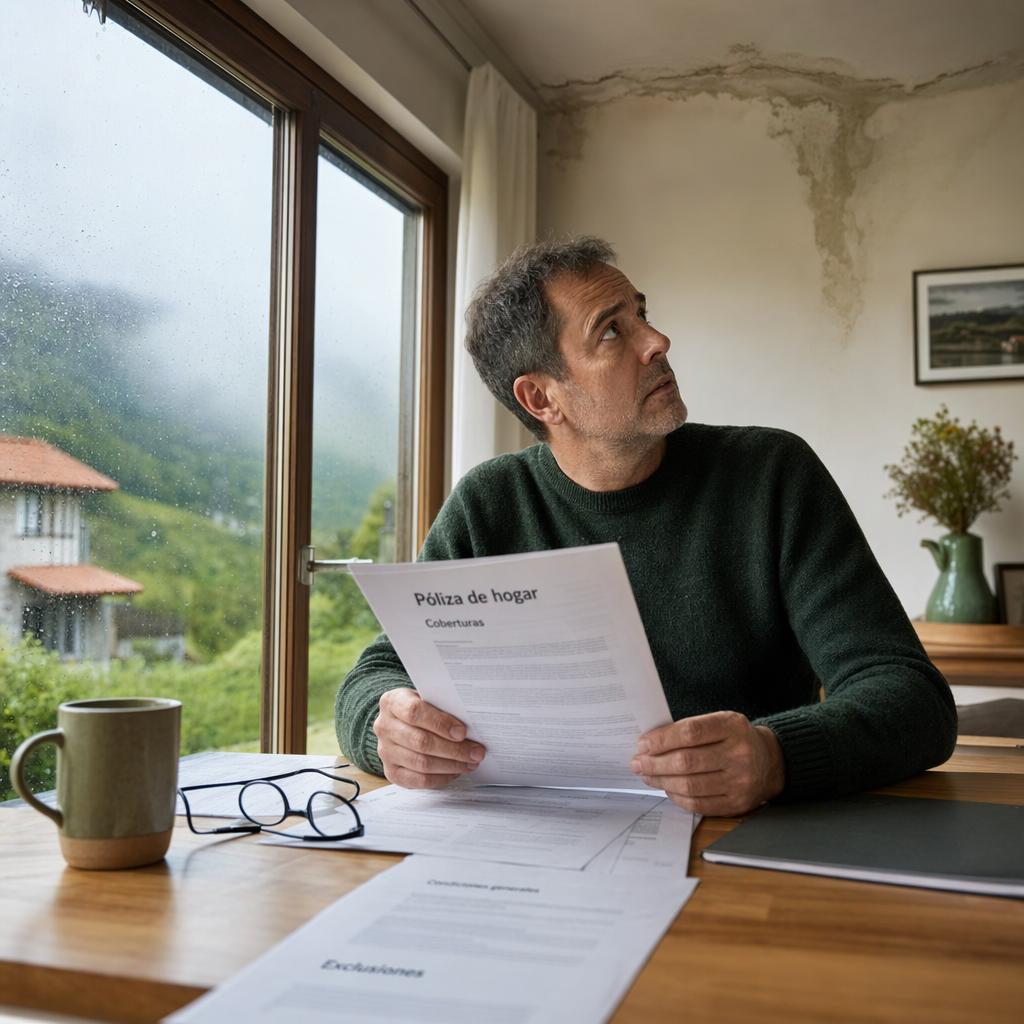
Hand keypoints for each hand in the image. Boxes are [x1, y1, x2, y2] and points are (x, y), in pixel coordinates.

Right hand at [372, 688, 485, 788]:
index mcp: (392, 702)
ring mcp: (385, 751)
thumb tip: (471, 726)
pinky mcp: (391, 772)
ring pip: (421, 763)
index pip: (414, 712)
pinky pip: (418, 780)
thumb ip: (442, 707)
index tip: (462, 732)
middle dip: (454, 749)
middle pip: (420, 742)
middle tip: (476, 752)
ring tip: (470, 763)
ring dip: (451, 765)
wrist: (400, 722)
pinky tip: (456, 771)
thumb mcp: (428, 699)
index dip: (440, 723)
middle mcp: (384, 727)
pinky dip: (441, 778)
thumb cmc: (421, 709)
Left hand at [629, 710, 784, 815]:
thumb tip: (651, 743)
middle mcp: (739, 754)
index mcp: (732, 726)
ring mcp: (740, 782)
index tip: (642, 744)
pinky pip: (699, 804)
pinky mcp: (737, 804)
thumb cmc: (734, 738)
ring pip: (690, 785)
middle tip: (637, 762)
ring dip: (661, 781)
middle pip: (687, 762)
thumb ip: (690, 729)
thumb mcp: (720, 722)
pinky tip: (666, 788)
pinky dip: (677, 797)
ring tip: (647, 775)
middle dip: (655, 763)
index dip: (662, 739)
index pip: (690, 732)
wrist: (770, 761)